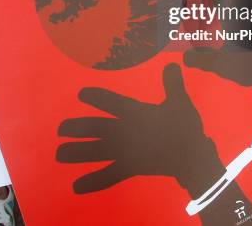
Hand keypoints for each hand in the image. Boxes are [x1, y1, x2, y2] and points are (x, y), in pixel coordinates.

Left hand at [57, 63, 216, 193]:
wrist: (192, 157)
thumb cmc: (184, 126)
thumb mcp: (179, 101)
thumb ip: (172, 83)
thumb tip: (172, 64)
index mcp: (134, 112)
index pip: (109, 101)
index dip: (94, 96)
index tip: (81, 94)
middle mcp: (124, 130)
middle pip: (94, 127)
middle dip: (76, 128)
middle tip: (60, 130)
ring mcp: (125, 151)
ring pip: (95, 151)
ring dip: (76, 153)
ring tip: (59, 153)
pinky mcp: (129, 168)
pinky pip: (107, 176)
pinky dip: (92, 181)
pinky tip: (76, 186)